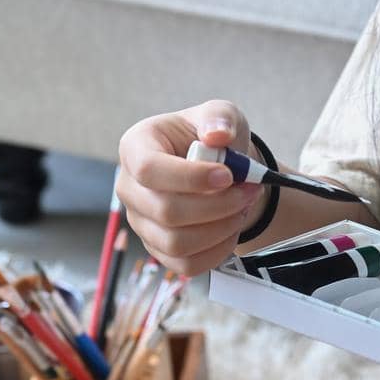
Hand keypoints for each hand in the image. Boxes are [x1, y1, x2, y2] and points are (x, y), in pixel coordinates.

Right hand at [117, 99, 261, 276]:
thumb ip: (219, 117)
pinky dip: (217, 251)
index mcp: (136, 147)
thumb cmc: (213, 137)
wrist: (220, 167)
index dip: (189, 177)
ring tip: (244, 206)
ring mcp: (141, 221)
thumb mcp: (221, 114)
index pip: (149, 169)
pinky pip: (185, 265)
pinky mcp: (157, 248)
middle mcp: (130, 187)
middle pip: (165, 211)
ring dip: (220, 229)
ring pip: (175, 243)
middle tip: (250, 190)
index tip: (227, 176)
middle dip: (217, 205)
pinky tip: (232, 228)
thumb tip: (217, 134)